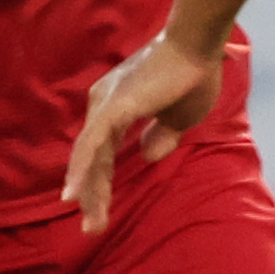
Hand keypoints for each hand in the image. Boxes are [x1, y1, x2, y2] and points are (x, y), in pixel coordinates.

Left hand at [63, 30, 224, 233]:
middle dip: (92, 193)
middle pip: (91, 157)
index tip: (94, 207)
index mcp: (116, 104)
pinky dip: (84, 170)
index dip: (99, 179)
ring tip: (90, 220)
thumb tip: (148, 155)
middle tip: (91, 226)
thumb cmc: (192, 75)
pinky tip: (77, 193)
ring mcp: (106, 105)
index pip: (103, 150)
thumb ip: (162, 135)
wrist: (197, 47)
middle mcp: (103, 104)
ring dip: (89, 190)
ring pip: (90, 156)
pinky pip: (93, 145)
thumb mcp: (179, 116)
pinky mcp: (113, 108)